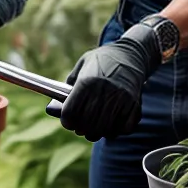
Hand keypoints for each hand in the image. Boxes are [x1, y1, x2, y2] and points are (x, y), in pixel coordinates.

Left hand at [60, 23, 160, 140]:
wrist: (131, 55)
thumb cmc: (102, 61)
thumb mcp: (82, 66)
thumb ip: (67, 86)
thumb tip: (53, 108)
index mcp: (87, 81)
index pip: (70, 113)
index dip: (66, 121)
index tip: (67, 121)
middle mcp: (104, 90)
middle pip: (86, 124)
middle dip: (80, 129)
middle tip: (80, 127)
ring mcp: (121, 99)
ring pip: (103, 129)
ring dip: (96, 132)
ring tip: (94, 128)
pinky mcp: (134, 105)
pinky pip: (122, 129)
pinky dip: (114, 131)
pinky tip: (110, 124)